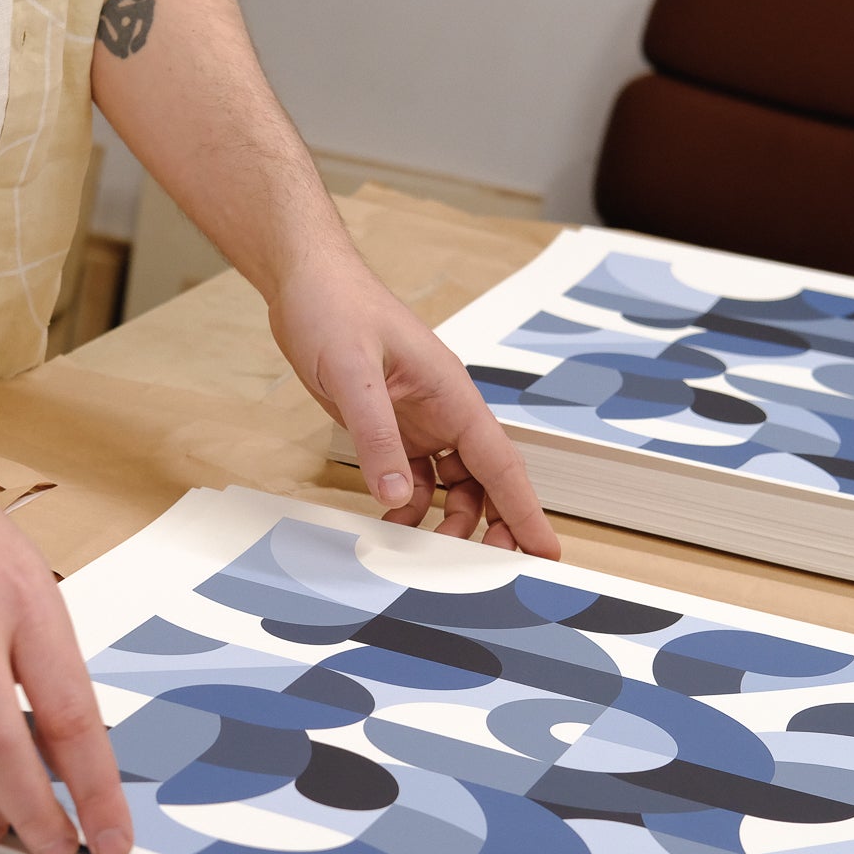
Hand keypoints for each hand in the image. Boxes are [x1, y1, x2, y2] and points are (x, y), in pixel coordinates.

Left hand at [270, 250, 562, 557]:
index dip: (525, 510)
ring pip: (451, 483)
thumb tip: (397, 499)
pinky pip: (413, 474)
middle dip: (491, 526)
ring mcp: (419, 418)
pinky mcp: (391, 423)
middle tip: (486, 572)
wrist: (305, 281)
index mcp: (452, 394)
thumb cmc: (335, 308)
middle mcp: (444, 409)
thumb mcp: (352, 375)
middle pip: (484, 480)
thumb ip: (376, 438)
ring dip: (446, 519)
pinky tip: (391, 522)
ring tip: (427, 555)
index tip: (547, 550)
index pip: (501, 463)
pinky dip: (408, 503)